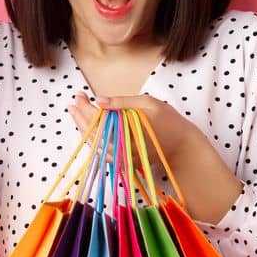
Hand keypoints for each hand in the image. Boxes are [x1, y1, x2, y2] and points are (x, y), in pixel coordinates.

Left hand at [68, 93, 204, 184]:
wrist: (183, 148)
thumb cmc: (170, 123)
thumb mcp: (149, 104)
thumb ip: (123, 102)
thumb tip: (99, 100)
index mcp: (125, 127)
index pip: (97, 116)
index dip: (85, 105)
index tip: (79, 95)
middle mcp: (120, 144)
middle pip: (92, 130)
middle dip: (80, 116)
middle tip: (73, 103)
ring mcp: (121, 156)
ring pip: (94, 143)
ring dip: (83, 128)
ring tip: (76, 115)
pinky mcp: (123, 162)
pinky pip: (101, 152)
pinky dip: (92, 141)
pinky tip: (88, 132)